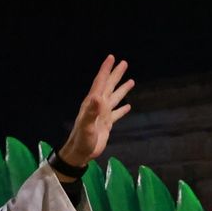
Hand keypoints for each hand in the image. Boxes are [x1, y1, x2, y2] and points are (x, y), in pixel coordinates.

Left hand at [57, 54, 134, 170]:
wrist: (80, 153)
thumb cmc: (82, 139)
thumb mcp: (86, 126)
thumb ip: (91, 111)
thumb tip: (98, 97)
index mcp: (93, 103)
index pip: (101, 82)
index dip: (106, 70)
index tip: (112, 58)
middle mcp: (98, 106)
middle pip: (108, 86)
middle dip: (116, 74)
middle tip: (124, 63)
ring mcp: (103, 114)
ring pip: (114, 97)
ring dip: (121, 88)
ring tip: (131, 80)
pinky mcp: (107, 124)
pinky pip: (116, 113)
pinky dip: (122, 109)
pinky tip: (128, 106)